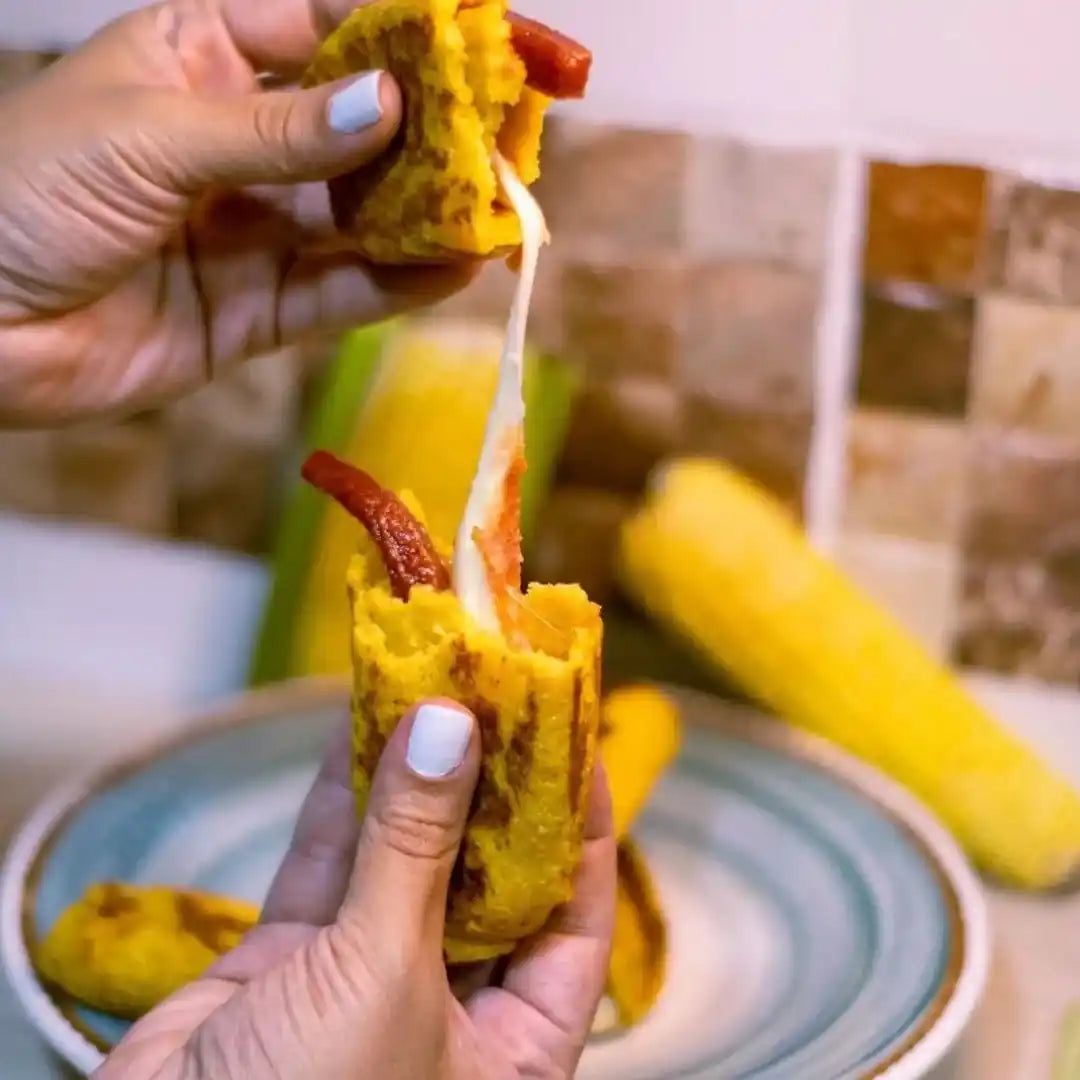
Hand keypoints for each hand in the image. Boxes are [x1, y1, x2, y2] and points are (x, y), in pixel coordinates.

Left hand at [0, 0, 478, 426]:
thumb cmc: (23, 194)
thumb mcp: (152, 135)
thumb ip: (279, 131)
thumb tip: (393, 104)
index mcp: (199, 55)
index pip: (322, 28)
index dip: (404, 36)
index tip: (485, 43)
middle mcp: (237, 139)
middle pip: (357, 130)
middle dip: (434, 138)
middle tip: (508, 144)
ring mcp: (251, 228)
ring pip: (360, 217)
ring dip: (428, 217)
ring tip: (499, 213)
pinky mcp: (256, 310)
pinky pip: (339, 293)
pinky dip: (396, 285)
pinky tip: (454, 270)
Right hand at [96, 701, 615, 1079]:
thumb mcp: (385, 977)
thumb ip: (416, 848)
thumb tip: (450, 725)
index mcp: (516, 1051)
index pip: (575, 920)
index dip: (583, 827)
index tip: (576, 737)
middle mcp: (451, 1012)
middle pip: (488, 876)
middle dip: (489, 784)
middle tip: (497, 690)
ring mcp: (367, 983)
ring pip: (402, 858)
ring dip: (410, 774)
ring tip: (429, 683)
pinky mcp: (292, 964)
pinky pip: (328, 866)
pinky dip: (340, 799)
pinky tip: (355, 724)